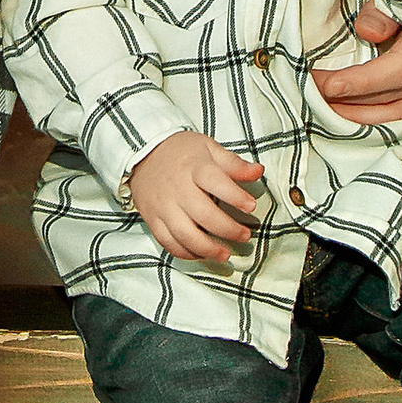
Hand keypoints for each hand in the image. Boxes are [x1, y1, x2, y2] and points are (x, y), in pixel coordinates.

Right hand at [128, 128, 264, 264]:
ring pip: (185, 234)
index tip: (251, 206)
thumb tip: (258, 171)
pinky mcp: (152, 219)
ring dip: (207, 249)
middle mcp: (177, 188)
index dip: (236, 196)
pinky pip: (167, 242)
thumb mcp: (209, 148)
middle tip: (244, 236)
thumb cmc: (181, 152)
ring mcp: (163, 206)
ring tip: (225, 254)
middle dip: (227, 230)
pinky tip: (201, 254)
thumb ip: (234, 164)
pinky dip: (185, 253)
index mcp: (194, 167)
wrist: (143, 154)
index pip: (216, 182)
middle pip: (203, 214)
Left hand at [314, 11, 401, 128]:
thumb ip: (384, 11)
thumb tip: (365, 31)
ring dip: (356, 119)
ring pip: (396, 119)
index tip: (325, 85)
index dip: (359, 83)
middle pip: (390, 101)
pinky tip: (351, 124)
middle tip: (310, 97)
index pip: (396, 72)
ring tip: (323, 112)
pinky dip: (377, 126)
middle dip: (346, 103)